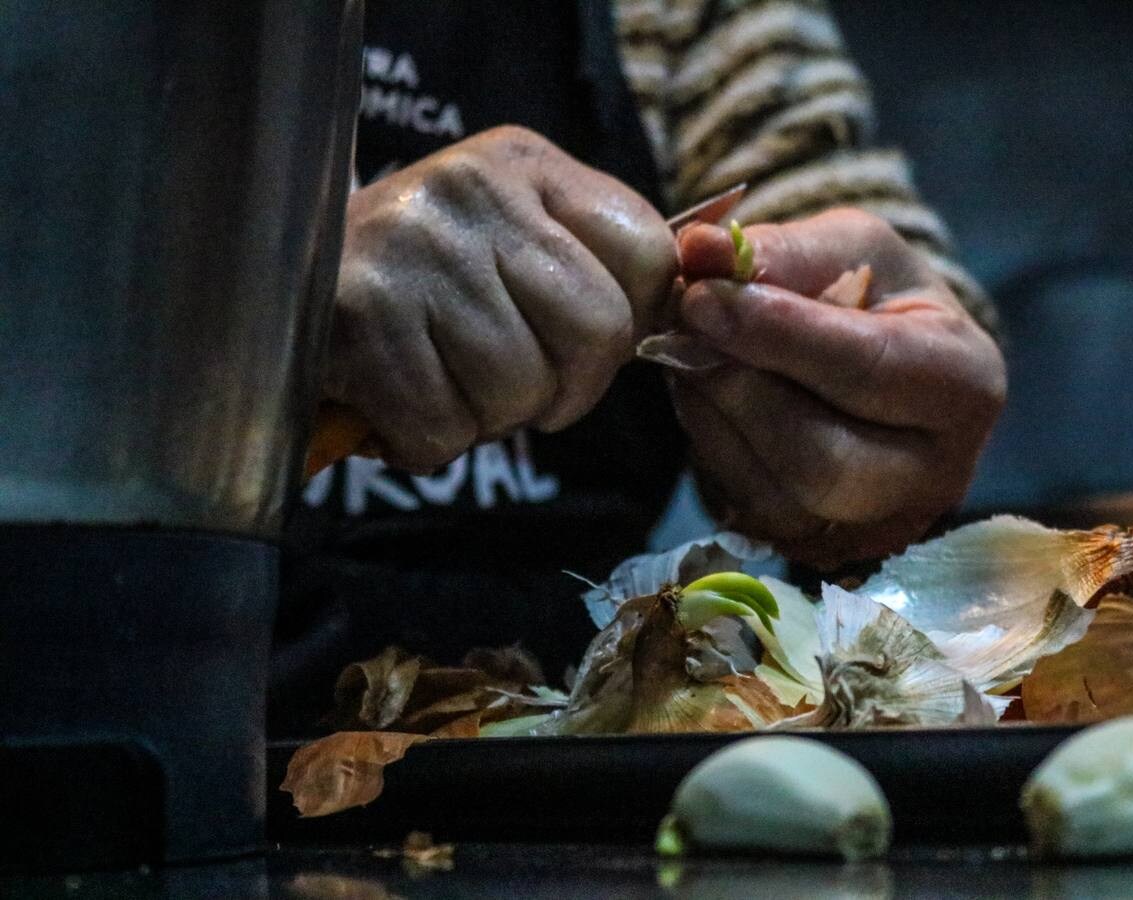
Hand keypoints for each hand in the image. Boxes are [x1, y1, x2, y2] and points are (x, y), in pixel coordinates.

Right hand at [325, 126, 676, 472]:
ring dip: (484, 418)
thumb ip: (591, 264)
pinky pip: (444, 430)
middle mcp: (473, 192)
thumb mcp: (508, 237)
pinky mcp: (362, 319)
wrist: (265, 285)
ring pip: (521, 392)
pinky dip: (425, 441)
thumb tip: (686, 312)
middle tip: (510, 383)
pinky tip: (395, 399)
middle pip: (600, 334)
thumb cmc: (414, 282)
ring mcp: (416, 250)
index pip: (649, 254)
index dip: (629, 326)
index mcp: (525, 164)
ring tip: (438, 379)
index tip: (583, 346)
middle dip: (563, 389)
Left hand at [671, 209, 1005, 567]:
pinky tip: (705, 398)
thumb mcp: (845, 248)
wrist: (873, 362)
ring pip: (775, 496)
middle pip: (822, 460)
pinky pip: (747, 513)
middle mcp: (937, 475)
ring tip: (689, 352)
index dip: (777, 334)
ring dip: (712, 418)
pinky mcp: (820, 551)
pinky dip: (710, 449)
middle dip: (737, 391)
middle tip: (682, 327)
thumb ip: (780, 251)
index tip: (701, 297)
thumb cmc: (871, 296)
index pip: (868, 370)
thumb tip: (700, 250)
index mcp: (965, 384)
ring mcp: (878, 528)